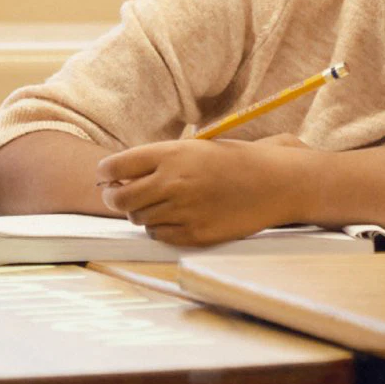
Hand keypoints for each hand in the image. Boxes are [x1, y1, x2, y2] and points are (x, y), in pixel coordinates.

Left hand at [96, 138, 306, 246]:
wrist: (278, 183)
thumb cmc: (238, 161)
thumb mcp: (199, 148)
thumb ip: (161, 161)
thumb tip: (121, 178)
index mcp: (172, 154)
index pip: (114, 167)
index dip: (106, 173)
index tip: (108, 177)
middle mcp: (172, 182)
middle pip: (118, 199)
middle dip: (114, 198)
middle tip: (121, 196)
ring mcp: (181, 210)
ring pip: (137, 219)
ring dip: (143, 212)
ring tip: (164, 204)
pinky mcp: (192, 234)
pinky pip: (159, 235)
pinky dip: (162, 228)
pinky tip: (179, 217)